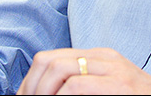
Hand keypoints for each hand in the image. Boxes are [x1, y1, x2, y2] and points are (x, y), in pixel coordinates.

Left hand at [16, 47, 150, 94]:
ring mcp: (114, 71)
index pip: (49, 59)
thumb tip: (46, 92)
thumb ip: (83, 86)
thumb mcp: (109, 89)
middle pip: (48, 62)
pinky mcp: (120, 87)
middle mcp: (105, 59)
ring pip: (58, 71)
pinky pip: (77, 87)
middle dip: (31, 89)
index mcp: (99, 58)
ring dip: (43, 93)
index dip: (30, 83)